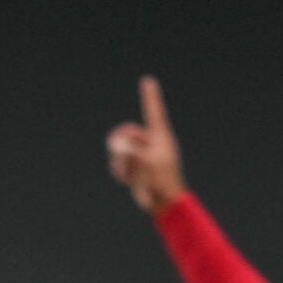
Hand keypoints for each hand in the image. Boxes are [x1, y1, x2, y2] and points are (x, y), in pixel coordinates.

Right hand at [106, 76, 186, 214]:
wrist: (164, 202)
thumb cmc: (161, 180)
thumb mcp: (146, 164)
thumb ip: (130, 152)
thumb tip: (118, 146)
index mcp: (160, 136)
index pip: (154, 111)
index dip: (150, 96)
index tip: (147, 80)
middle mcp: (150, 143)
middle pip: (128, 132)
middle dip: (120, 142)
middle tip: (120, 152)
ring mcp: (142, 155)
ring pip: (121, 150)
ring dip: (120, 161)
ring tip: (129, 173)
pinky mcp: (136, 168)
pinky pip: (120, 164)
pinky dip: (120, 170)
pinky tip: (128, 179)